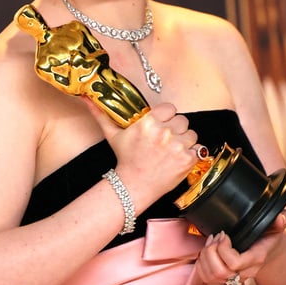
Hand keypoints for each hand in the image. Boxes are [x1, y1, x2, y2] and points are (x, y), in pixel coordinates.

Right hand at [81, 98, 200, 209]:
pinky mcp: (187, 160)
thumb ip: (102, 114)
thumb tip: (87, 98)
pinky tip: (178, 159)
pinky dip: (191, 154)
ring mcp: (177, 146)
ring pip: (192, 134)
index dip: (167, 117)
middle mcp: (164, 133)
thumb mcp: (113, 135)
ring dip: (185, 141)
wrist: (133, 187)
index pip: (170, 108)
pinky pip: (198, 149)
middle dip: (176, 129)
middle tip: (166, 141)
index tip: (162, 125)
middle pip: (182, 120)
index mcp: (149, 123)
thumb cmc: (125, 160)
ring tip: (172, 150)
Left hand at [194, 210, 285, 284]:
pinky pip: (206, 277)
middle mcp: (245, 272)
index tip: (224, 234)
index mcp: (256, 258)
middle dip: (212, 251)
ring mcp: (234, 277)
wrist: (268, 252)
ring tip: (212, 240)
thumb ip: (281, 220)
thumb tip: (281, 218)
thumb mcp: (277, 226)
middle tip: (216, 236)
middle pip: (220, 272)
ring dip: (205, 256)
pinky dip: (202, 263)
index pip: (235, 263)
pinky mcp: (223, 278)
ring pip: (210, 276)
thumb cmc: (269, 236)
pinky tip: (209, 249)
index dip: (224, 248)